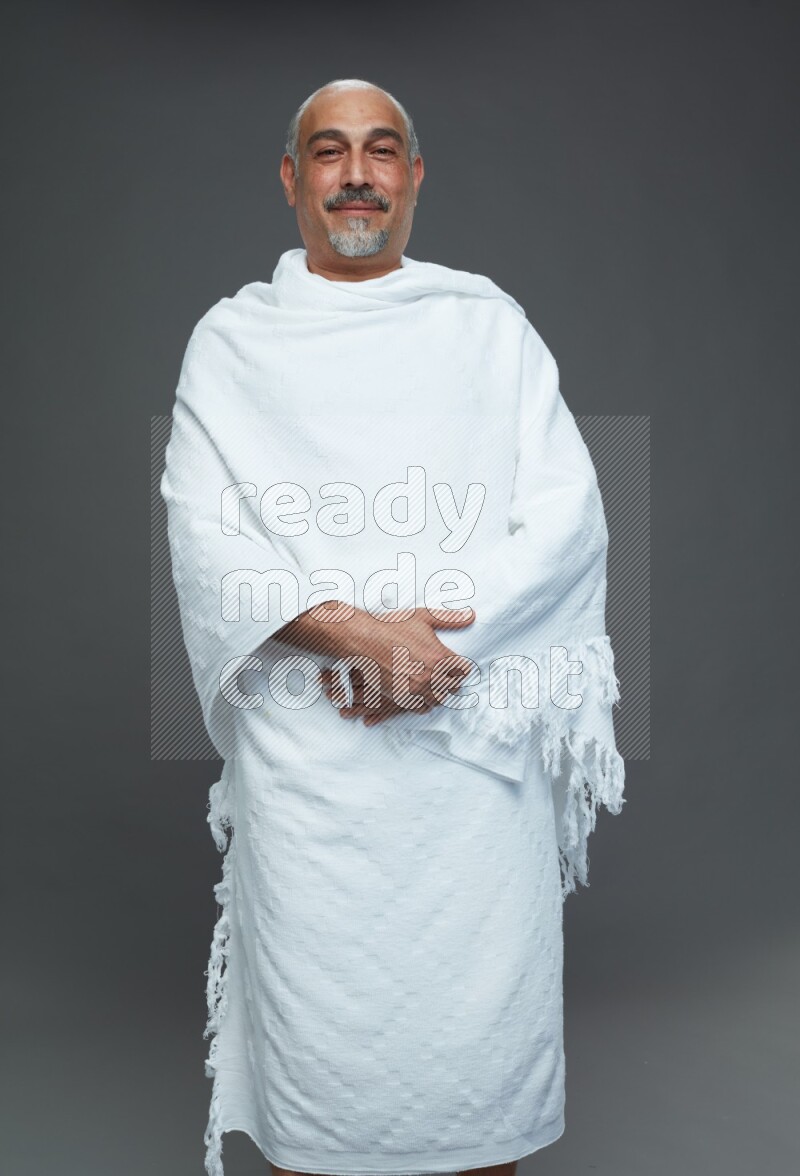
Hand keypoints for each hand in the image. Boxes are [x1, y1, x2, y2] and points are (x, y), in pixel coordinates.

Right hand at [276, 602, 476, 723]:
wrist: (362, 639)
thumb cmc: (391, 625)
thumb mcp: (423, 617)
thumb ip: (450, 618)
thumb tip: (471, 615)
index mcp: (439, 657)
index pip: (463, 670)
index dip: (462, 667)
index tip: (458, 664)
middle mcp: (430, 676)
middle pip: (453, 687)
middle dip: (453, 681)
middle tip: (449, 676)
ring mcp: (415, 689)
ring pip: (438, 700)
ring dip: (440, 693)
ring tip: (436, 685)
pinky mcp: (400, 697)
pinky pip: (421, 707)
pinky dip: (425, 702)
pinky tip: (423, 694)